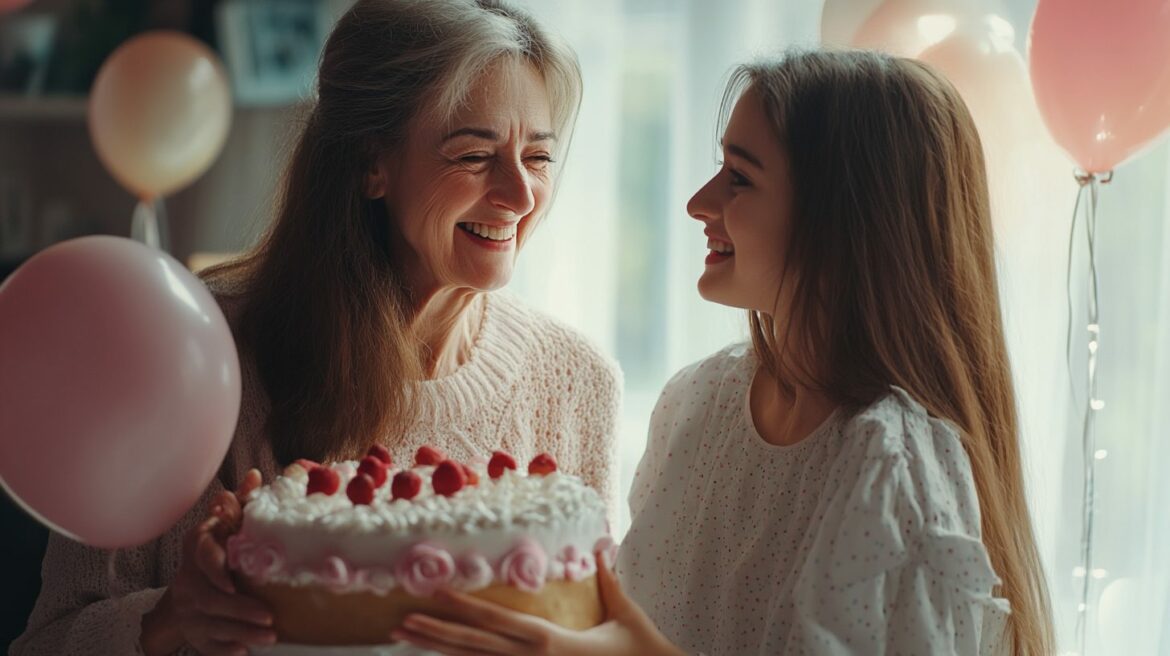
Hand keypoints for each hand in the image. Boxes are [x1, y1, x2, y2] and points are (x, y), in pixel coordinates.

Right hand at [143, 469, 275, 655]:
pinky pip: (208, 646)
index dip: (215, 569)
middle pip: (210, 598)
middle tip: (270, 617)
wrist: (184, 598)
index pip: (200, 557)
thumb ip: (240, 506)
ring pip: (212, 624)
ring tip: (270, 636)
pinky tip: (244, 651)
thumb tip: (256, 475)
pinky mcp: (194, 634)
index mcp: (197, 549)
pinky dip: (225, 649)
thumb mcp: (224, 529)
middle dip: (240, 609)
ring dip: (241, 631)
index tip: (232, 582)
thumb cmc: (214, 555)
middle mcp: (188, 581)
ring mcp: (189, 610)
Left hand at [391, 549, 684, 655]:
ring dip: (441, 651)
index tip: (434, 594)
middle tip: (400, 623)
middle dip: (436, 634)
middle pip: (475, 648)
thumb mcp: (625, 611)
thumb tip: (602, 543)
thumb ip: (610, 578)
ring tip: (406, 638)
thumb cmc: (641, 650)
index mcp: (551, 642)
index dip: (464, 608)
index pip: (498, 623)